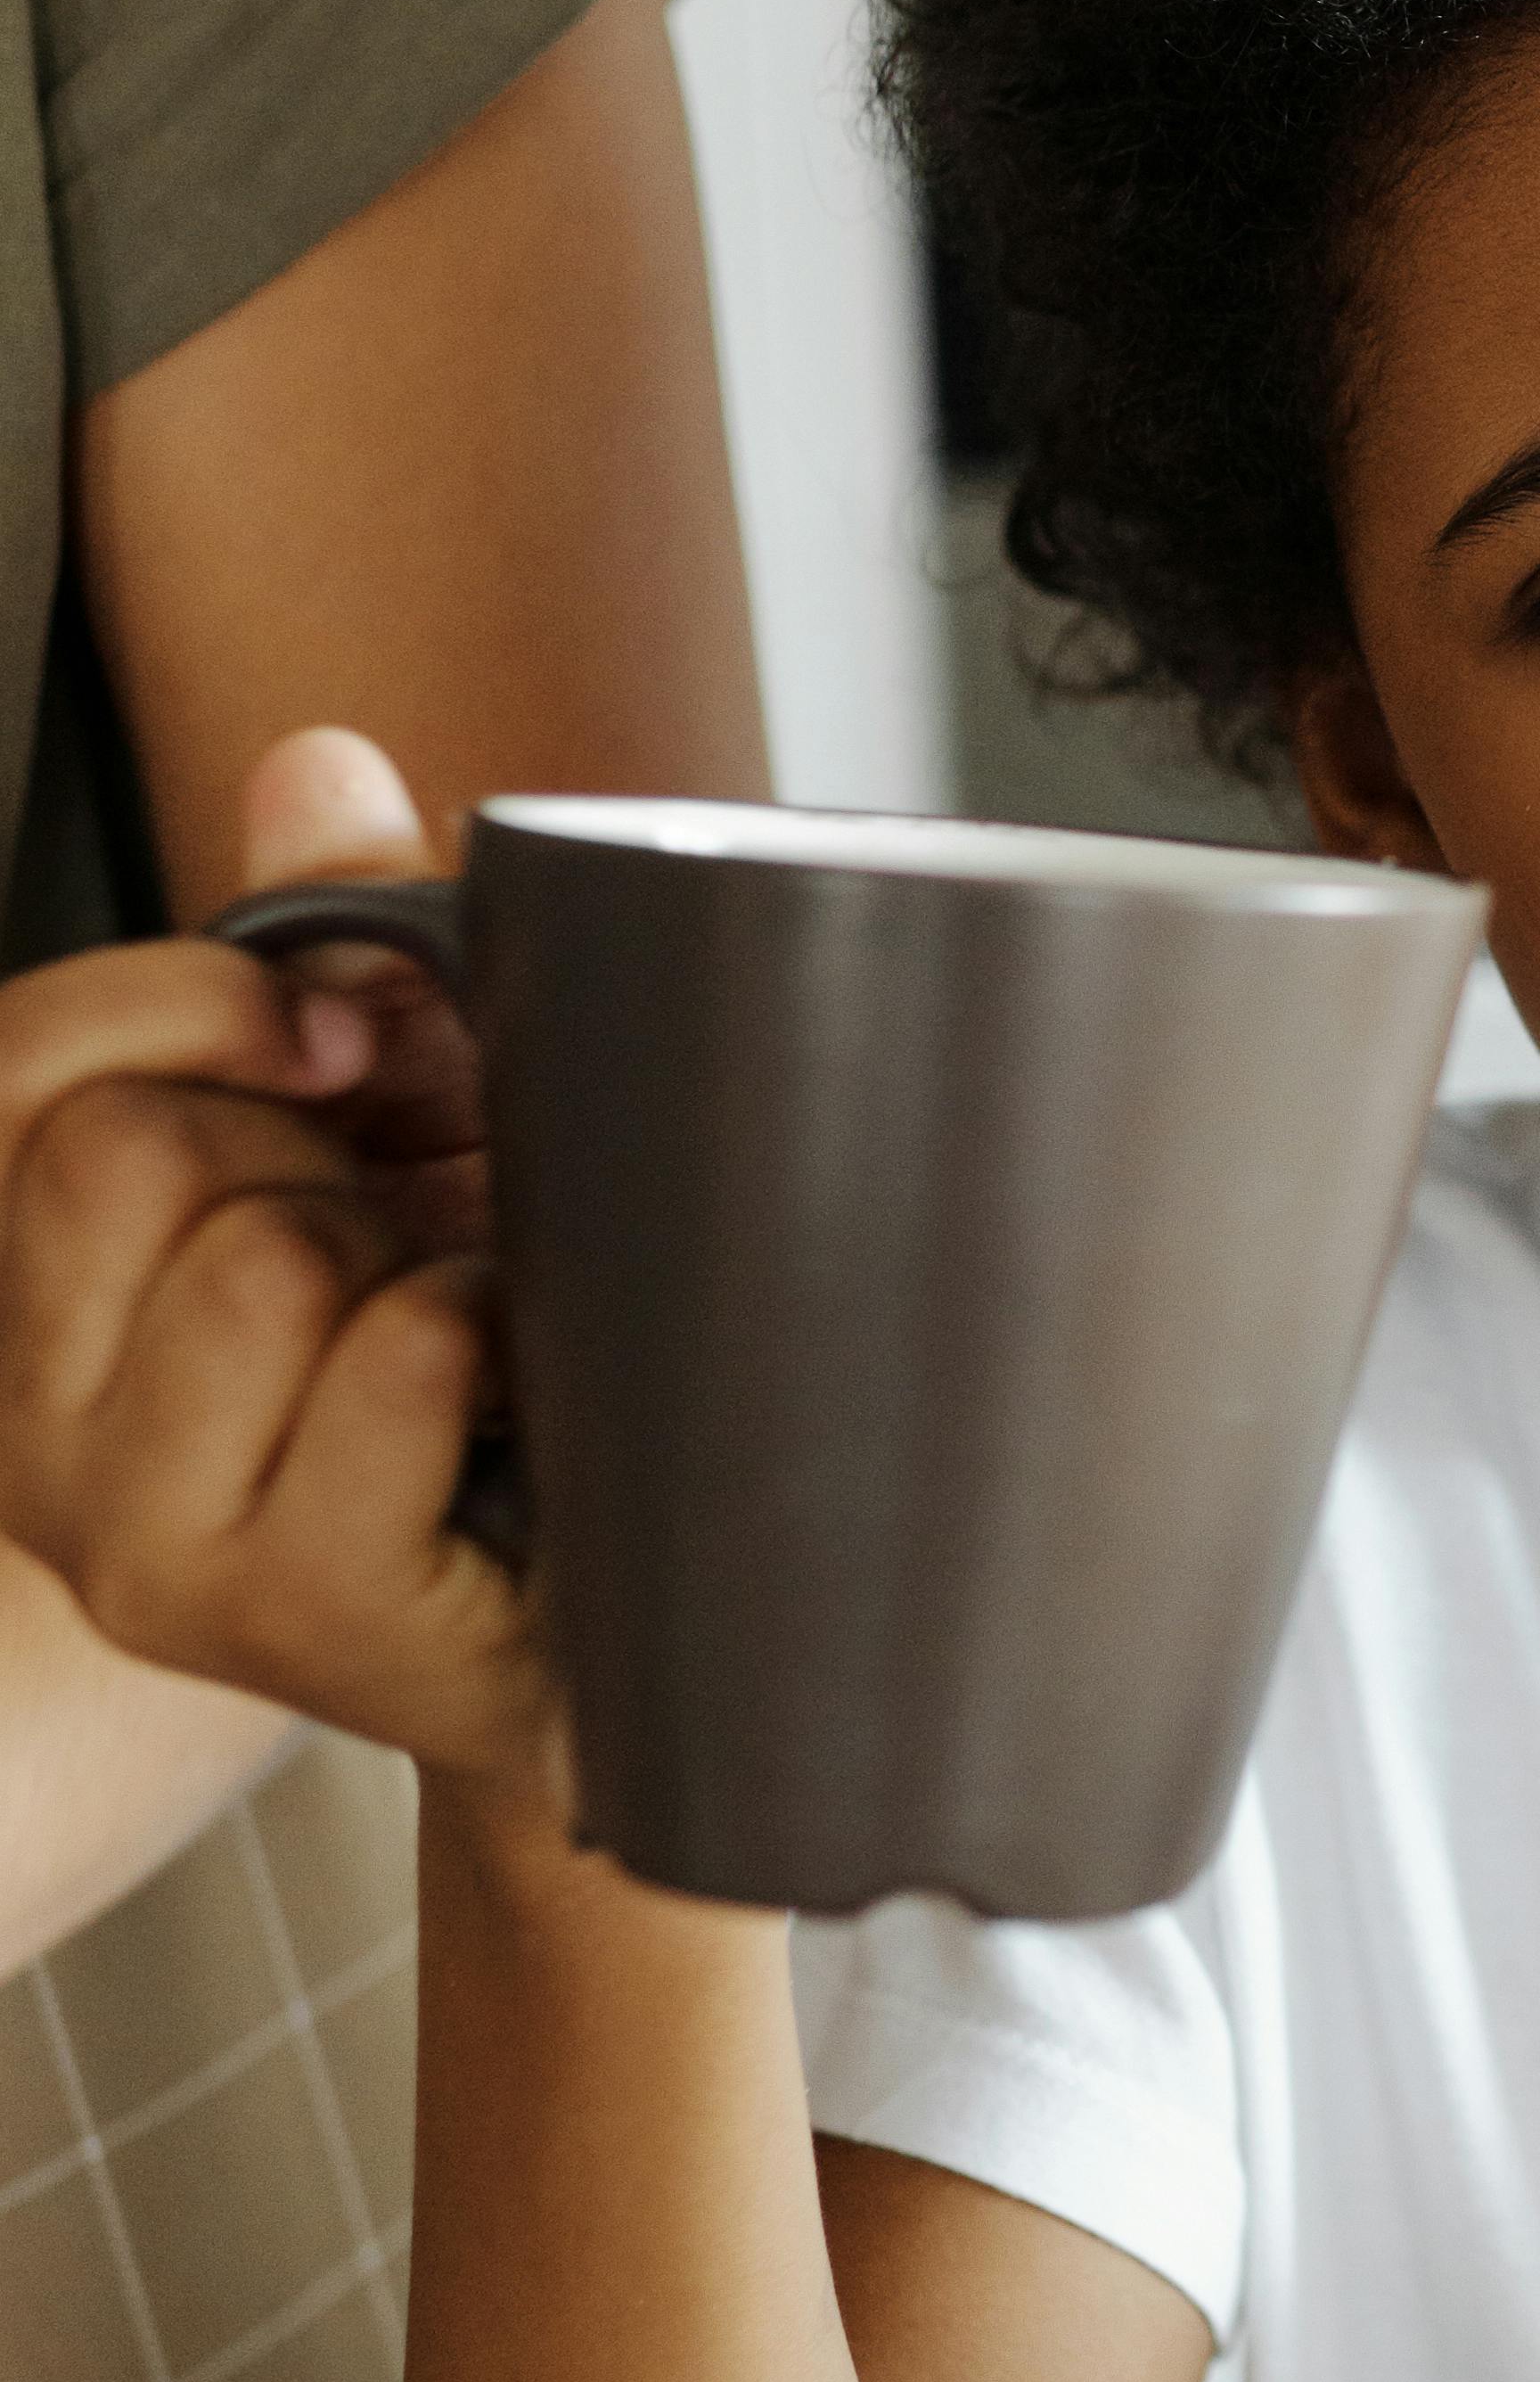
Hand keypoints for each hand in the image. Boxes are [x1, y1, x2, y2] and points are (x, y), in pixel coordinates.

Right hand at [0, 726, 561, 1807]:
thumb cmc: (499, 1367)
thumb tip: (318, 764)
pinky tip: (512, 1416)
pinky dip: (494, 1340)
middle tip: (404, 1255)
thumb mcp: (415, 1117)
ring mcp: (148, 1545)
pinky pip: (396, 1359)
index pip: (16, 1068)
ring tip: (459, 1351)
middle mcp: (37, 1438)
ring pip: (261, 1261)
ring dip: (412, 1265)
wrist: (637, 1615)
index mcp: (29, 1303)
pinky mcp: (291, 1618)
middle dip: (319, 1162)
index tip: (335, 1038)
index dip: (191, 1001)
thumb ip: (341, 934)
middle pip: (131, 1155)